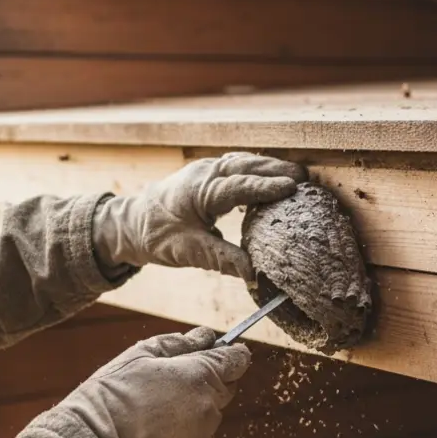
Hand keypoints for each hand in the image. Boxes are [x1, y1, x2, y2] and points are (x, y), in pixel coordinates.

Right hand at [58, 327, 250, 437]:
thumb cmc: (114, 394)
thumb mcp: (140, 355)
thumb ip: (179, 343)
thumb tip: (205, 336)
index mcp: (199, 374)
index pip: (236, 360)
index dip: (232, 355)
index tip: (226, 353)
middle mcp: (210, 404)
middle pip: (224, 388)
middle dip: (206, 383)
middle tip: (170, 385)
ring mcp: (206, 433)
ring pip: (210, 415)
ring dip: (194, 411)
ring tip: (155, 413)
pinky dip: (187, 435)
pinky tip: (158, 434)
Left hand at [94, 152, 307, 280]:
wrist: (131, 223)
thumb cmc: (157, 236)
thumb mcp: (190, 252)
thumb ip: (224, 260)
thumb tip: (254, 275)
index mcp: (200, 190)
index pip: (240, 186)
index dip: (267, 187)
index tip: (293, 188)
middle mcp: (205, 173)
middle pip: (246, 166)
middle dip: (276, 169)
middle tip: (305, 178)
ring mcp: (206, 169)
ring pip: (243, 162)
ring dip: (269, 166)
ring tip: (296, 175)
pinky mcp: (207, 174)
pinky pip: (236, 166)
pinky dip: (256, 169)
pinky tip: (271, 177)